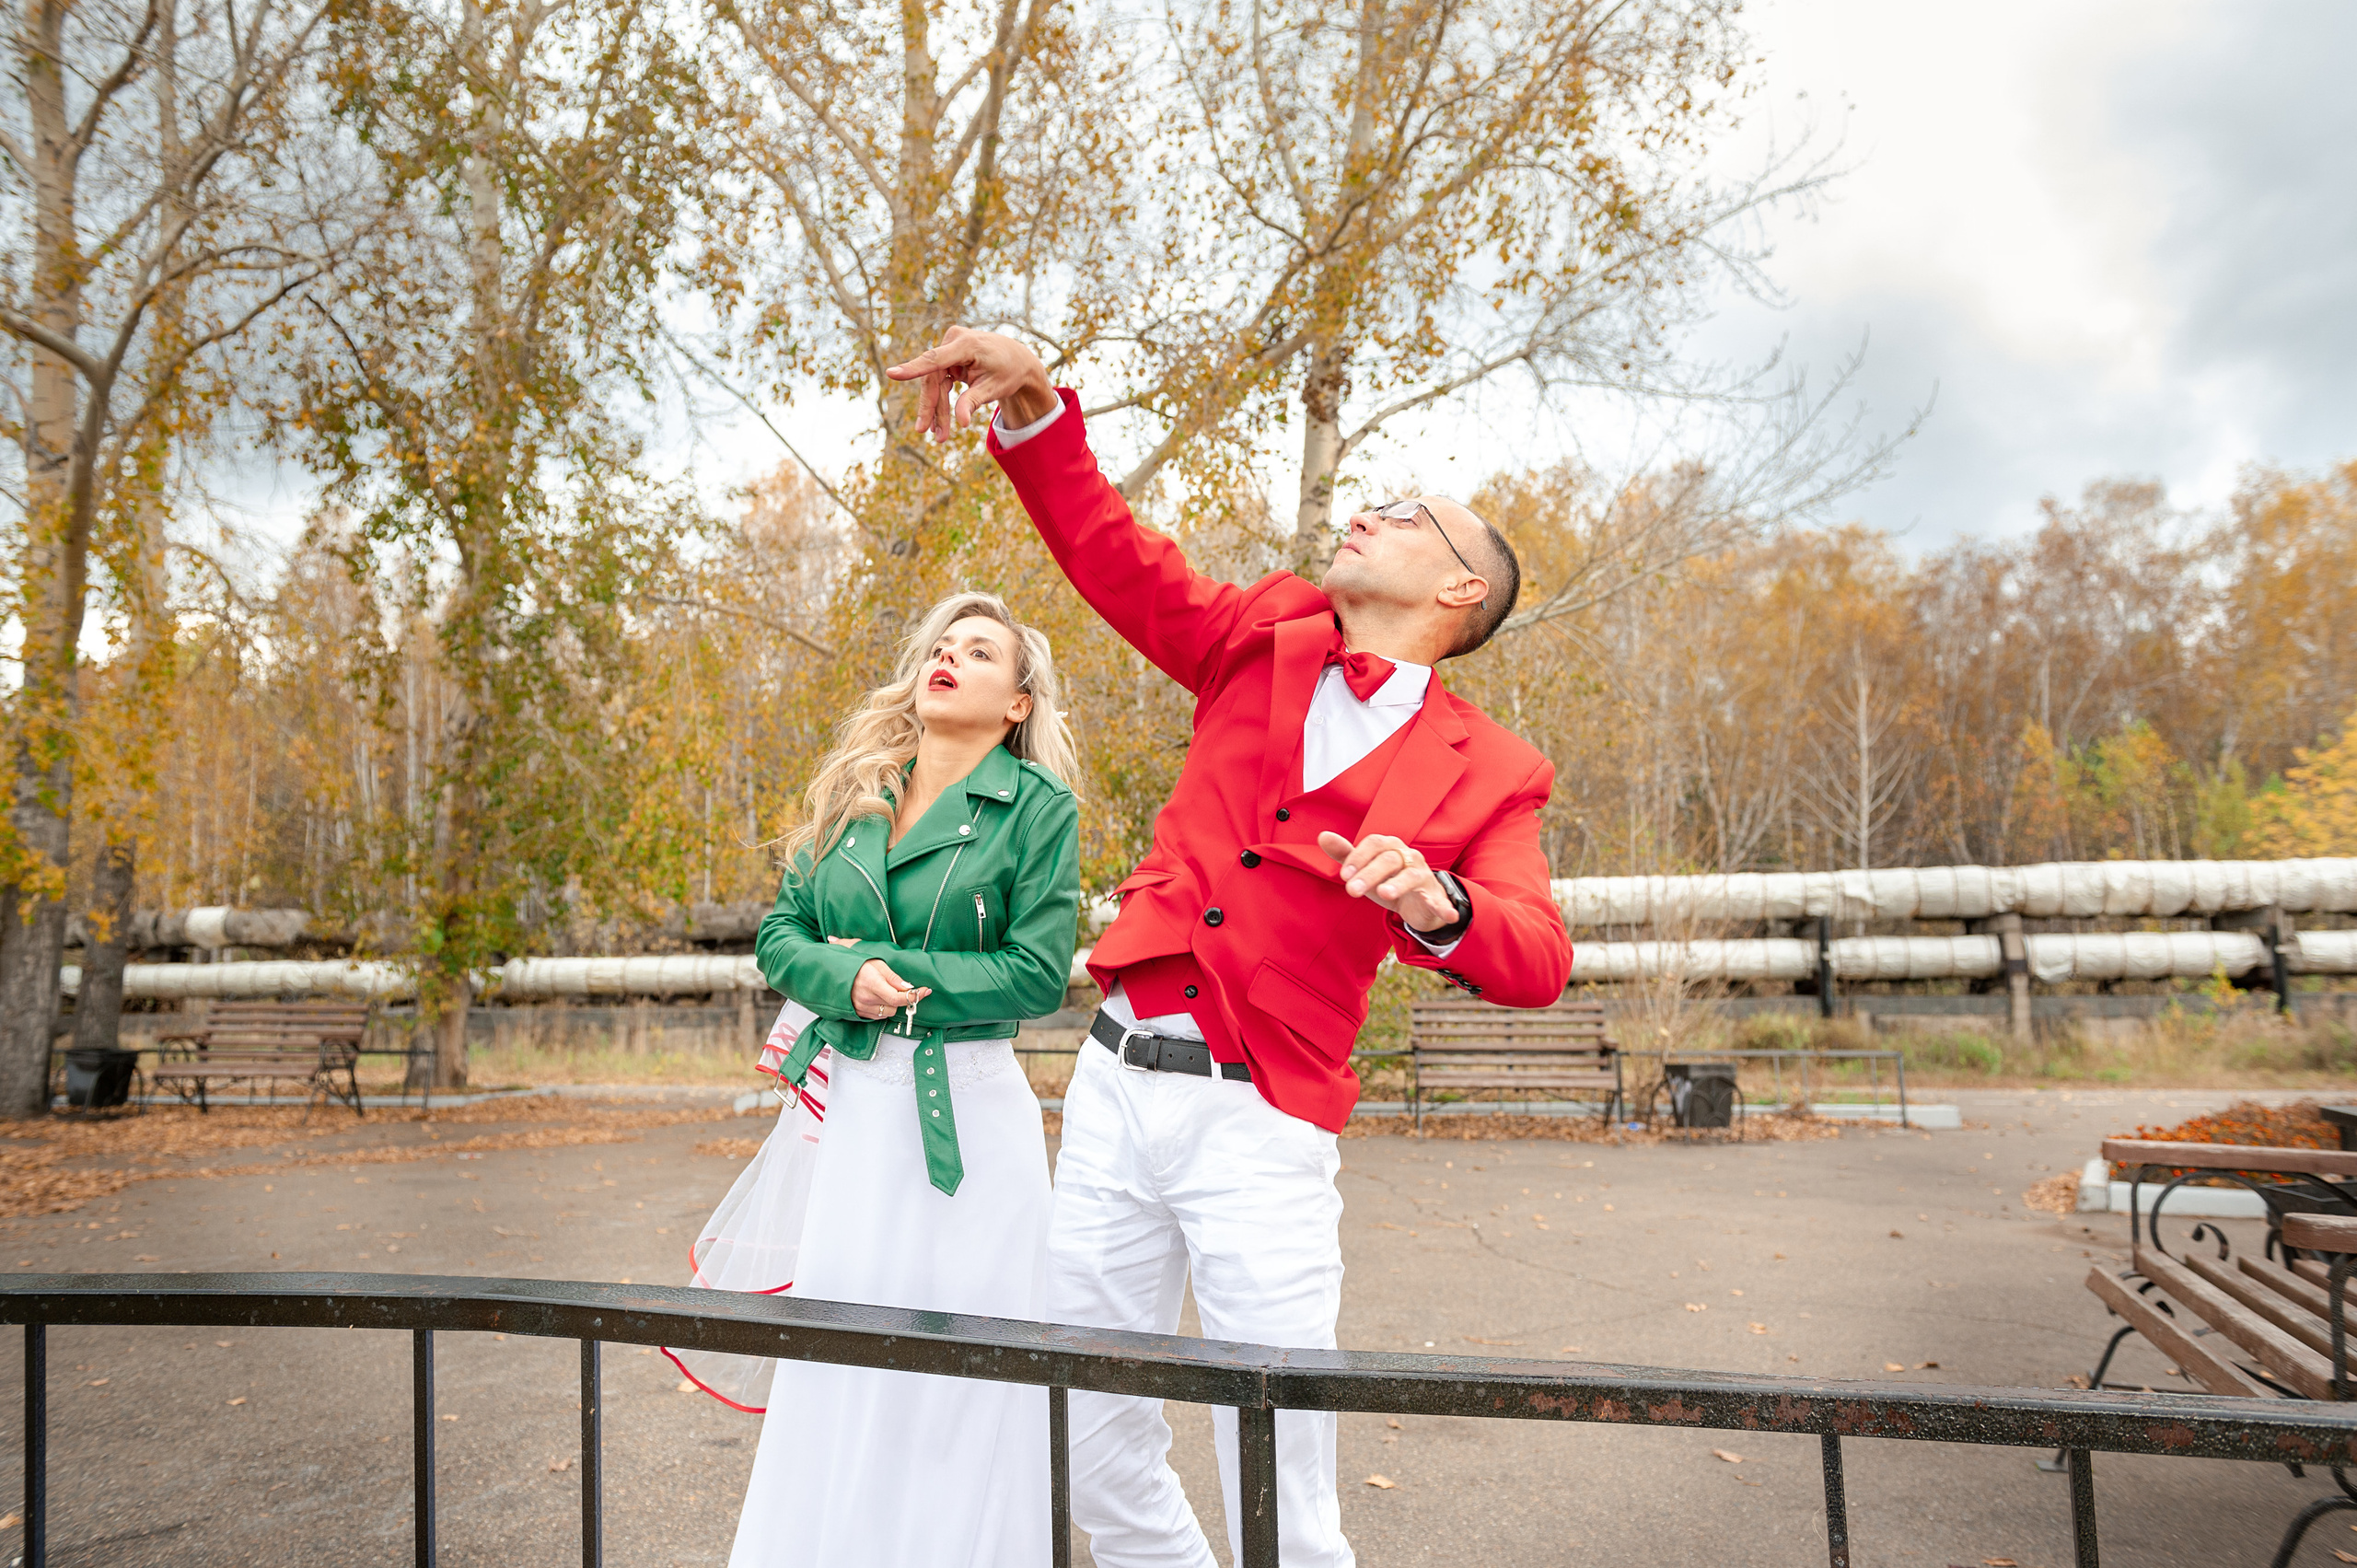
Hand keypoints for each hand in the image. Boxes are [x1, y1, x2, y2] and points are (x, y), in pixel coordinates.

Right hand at [849, 956, 931, 1020]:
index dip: (914, 996)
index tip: (925, 991)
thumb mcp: (877, 963)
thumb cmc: (855, 965)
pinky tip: (877, 998)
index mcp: (872, 983)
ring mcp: (861, 1007)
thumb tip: (908, 986)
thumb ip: (893, 977)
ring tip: (883, 991)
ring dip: (891, 1005)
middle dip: (901, 998)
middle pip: (894, 1007)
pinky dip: (881, 1009)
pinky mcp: (858, 1013)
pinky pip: (877, 1016)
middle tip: (899, 988)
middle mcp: (866, 998)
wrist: (834, 972)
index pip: (897, 997)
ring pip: (887, 1013)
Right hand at [884, 325, 1057, 442]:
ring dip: (936, 409)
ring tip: (939, 435)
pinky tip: (939, 424)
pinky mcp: (948, 358)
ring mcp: (950, 348)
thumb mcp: (993, 389)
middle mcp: (954, 341)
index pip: (935, 359)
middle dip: (931, 406)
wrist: (1018, 361)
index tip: (891, 374)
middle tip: (924, 431)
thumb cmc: (1008, 371)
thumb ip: (974, 402)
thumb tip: (961, 423)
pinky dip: (940, 403)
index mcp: (966, 344)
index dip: (913, 369)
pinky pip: (939, 382)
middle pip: (932, 378)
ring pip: (934, 383)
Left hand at [1318, 830, 1458, 931]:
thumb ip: (1345, 853)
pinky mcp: (1434, 895)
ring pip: (1411, 875)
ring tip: (1384, 894)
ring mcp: (1422, 875)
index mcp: (1390, 846)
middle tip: (1351, 890)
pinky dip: (1444, 907)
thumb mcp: (1365, 869)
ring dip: (1398, 884)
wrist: (1418, 901)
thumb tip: (1322, 835)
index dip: (1358, 857)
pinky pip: (1439, 900)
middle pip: (1389, 859)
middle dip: (1369, 874)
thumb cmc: (1387, 880)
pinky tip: (1449, 915)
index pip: (1374, 843)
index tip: (1344, 875)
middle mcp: (1407, 856)